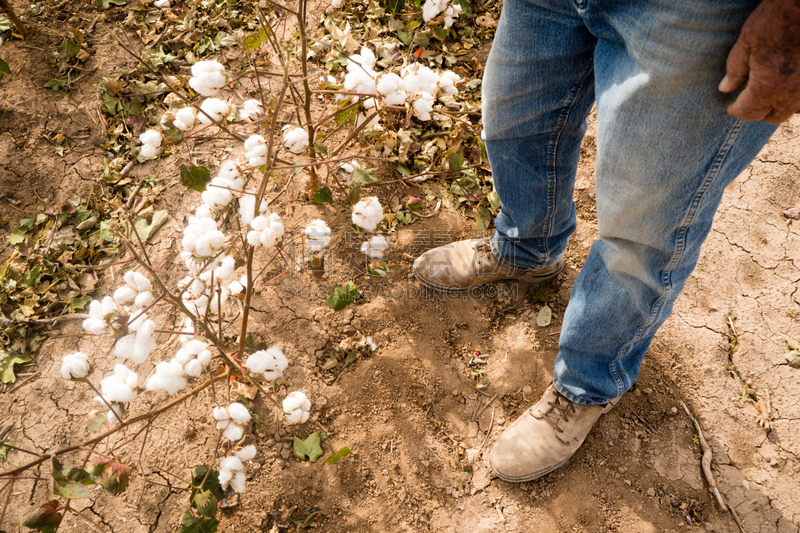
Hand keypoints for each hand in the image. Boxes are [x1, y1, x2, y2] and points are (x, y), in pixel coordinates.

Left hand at [719, 0, 799, 123]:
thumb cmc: (778, 17)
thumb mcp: (748, 40)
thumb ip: (736, 68)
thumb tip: (725, 89)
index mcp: (769, 86)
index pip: (749, 112)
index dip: (736, 110)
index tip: (731, 107)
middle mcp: (792, 93)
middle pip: (773, 116)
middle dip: (759, 110)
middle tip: (750, 98)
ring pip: (793, 110)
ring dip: (781, 104)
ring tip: (771, 91)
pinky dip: (797, 97)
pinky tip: (790, 83)